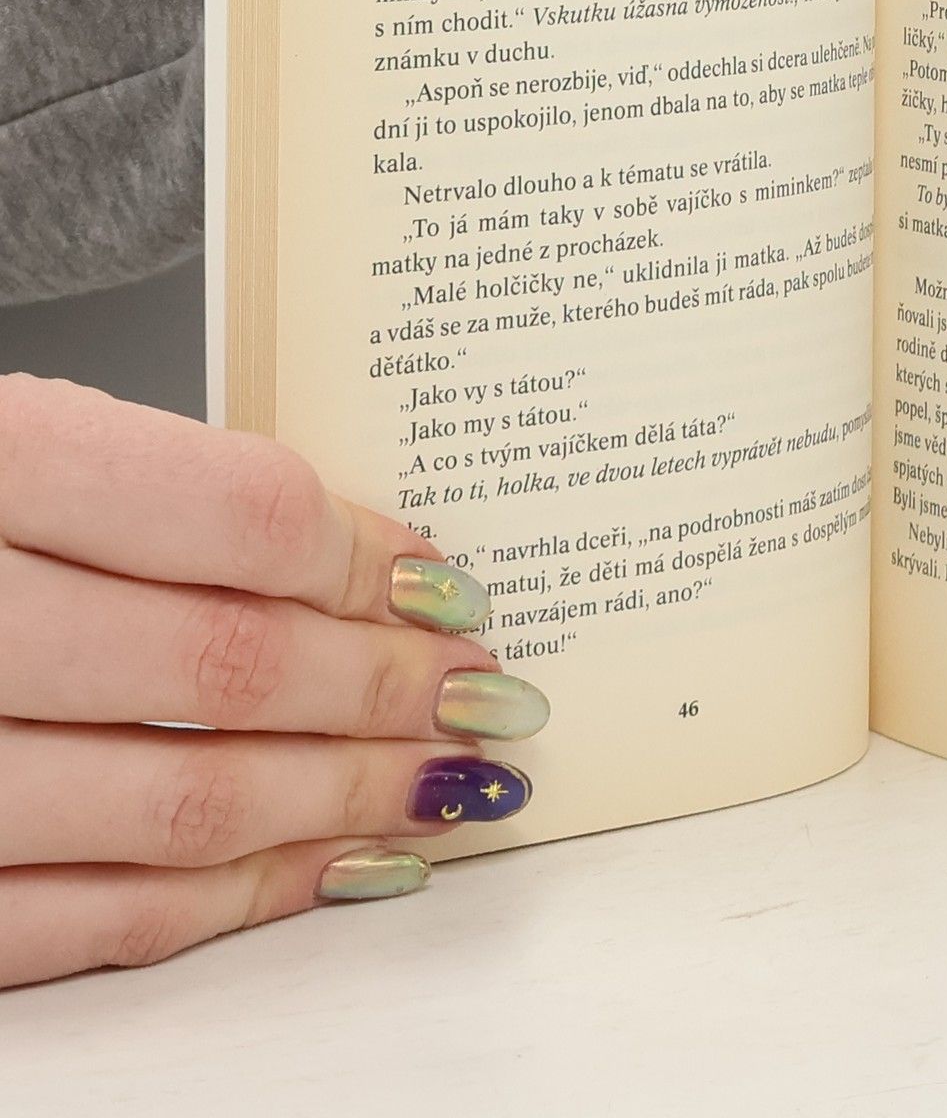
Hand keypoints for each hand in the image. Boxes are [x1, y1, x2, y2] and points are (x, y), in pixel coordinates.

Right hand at [0, 375, 548, 987]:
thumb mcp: (7, 438)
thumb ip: (163, 492)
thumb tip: (367, 565)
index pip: (236, 516)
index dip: (368, 559)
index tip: (449, 586)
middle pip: (225, 667)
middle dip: (385, 691)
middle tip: (485, 696)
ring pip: (176, 805)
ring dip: (340, 805)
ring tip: (446, 789)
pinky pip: (85, 922)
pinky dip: (230, 901)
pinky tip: (332, 872)